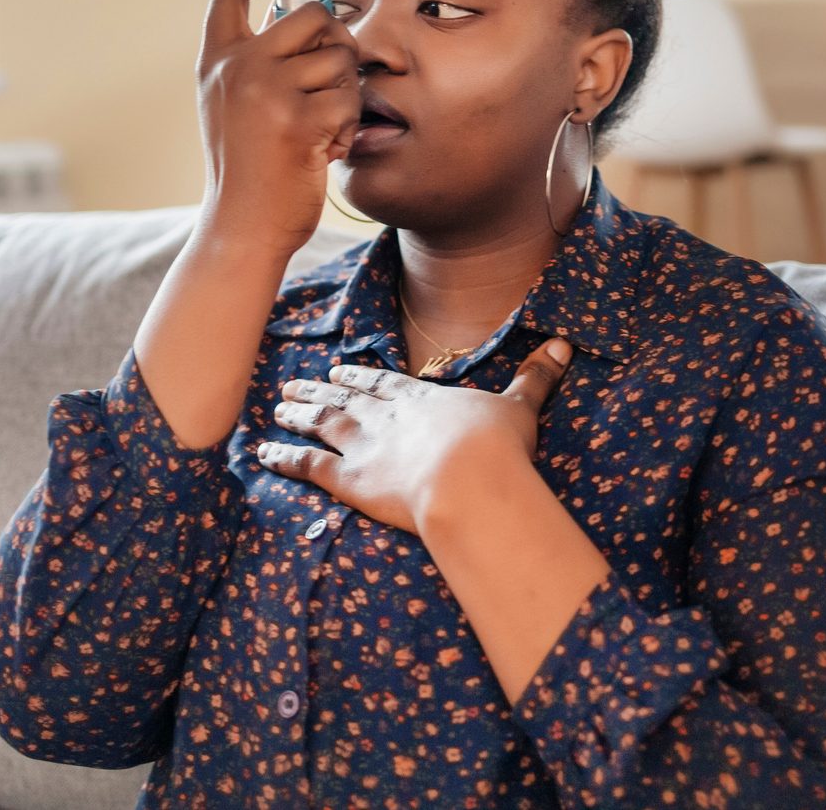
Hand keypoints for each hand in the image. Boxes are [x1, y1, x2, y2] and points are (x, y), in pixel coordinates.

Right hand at [194, 0, 362, 257]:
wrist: (242, 225)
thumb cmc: (248, 168)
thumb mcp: (232, 104)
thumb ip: (256, 59)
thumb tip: (302, 12)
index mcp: (217, 59)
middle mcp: (237, 66)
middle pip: (312, 13)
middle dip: (336, 42)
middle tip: (332, 80)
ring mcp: (267, 90)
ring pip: (341, 58)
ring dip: (346, 92)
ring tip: (323, 126)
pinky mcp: (299, 119)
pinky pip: (350, 99)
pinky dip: (347, 127)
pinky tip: (326, 150)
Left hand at [257, 339, 575, 535]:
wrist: (471, 481)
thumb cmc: (497, 448)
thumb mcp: (520, 408)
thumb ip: (535, 379)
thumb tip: (563, 345)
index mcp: (422, 399)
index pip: (383, 384)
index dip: (361, 378)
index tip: (341, 370)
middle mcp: (386, 417)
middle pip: (346, 400)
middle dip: (321, 391)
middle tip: (295, 382)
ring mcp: (364, 447)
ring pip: (322, 426)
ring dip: (299, 415)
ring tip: (279, 407)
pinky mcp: (350, 481)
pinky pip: (308, 467)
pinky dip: (284, 458)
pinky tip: (262, 453)